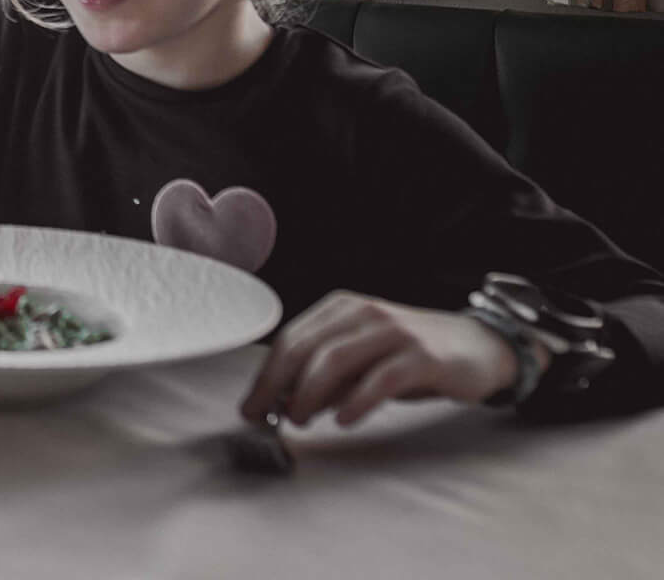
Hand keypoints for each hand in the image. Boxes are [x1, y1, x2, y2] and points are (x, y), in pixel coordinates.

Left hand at [241, 291, 539, 426]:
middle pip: (304, 348)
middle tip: (265, 417)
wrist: (479, 346)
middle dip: (276, 385)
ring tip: (300, 420)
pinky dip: (357, 401)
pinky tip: (344, 420)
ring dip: (309, 394)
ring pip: (335, 359)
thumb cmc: (412, 356)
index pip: (290, 339)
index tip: (250, 405)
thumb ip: (328, 377)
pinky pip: (381, 379)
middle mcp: (363, 313)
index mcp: (341, 308)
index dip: (265, 375)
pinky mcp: (422, 355)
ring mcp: (393, 331)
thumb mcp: (364, 361)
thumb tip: (285, 403)